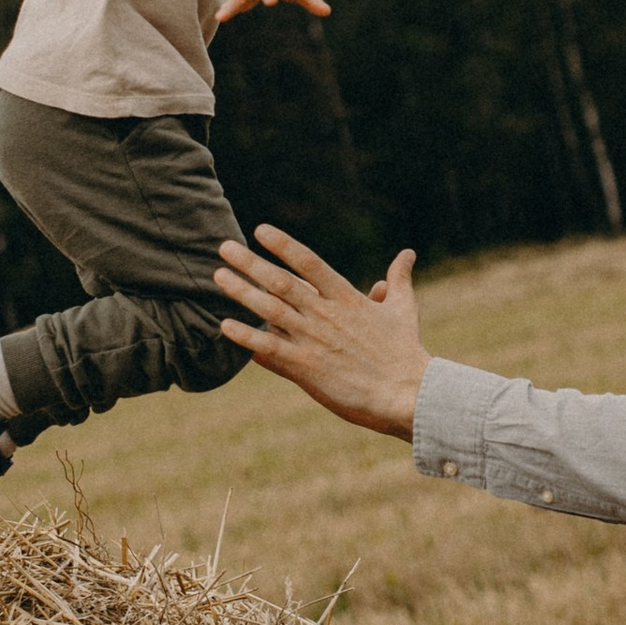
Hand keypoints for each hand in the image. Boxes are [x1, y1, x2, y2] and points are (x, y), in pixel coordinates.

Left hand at [219, 227, 429, 434]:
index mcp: (347, 298)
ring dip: (242, 292)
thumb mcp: (404, 309)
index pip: (309, 263)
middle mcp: (326, 315)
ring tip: (218, 276)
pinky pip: (270, 349)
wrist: (407, 394)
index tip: (260, 230)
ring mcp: (314, 340)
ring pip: (270, 310)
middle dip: (251, 263)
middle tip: (224, 247)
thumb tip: (407, 254)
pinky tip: (225, 326)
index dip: (284, 245)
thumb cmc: (406, 353)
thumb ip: (398, 279)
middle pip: (281, 282)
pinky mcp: (307, 368)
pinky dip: (246, 338)